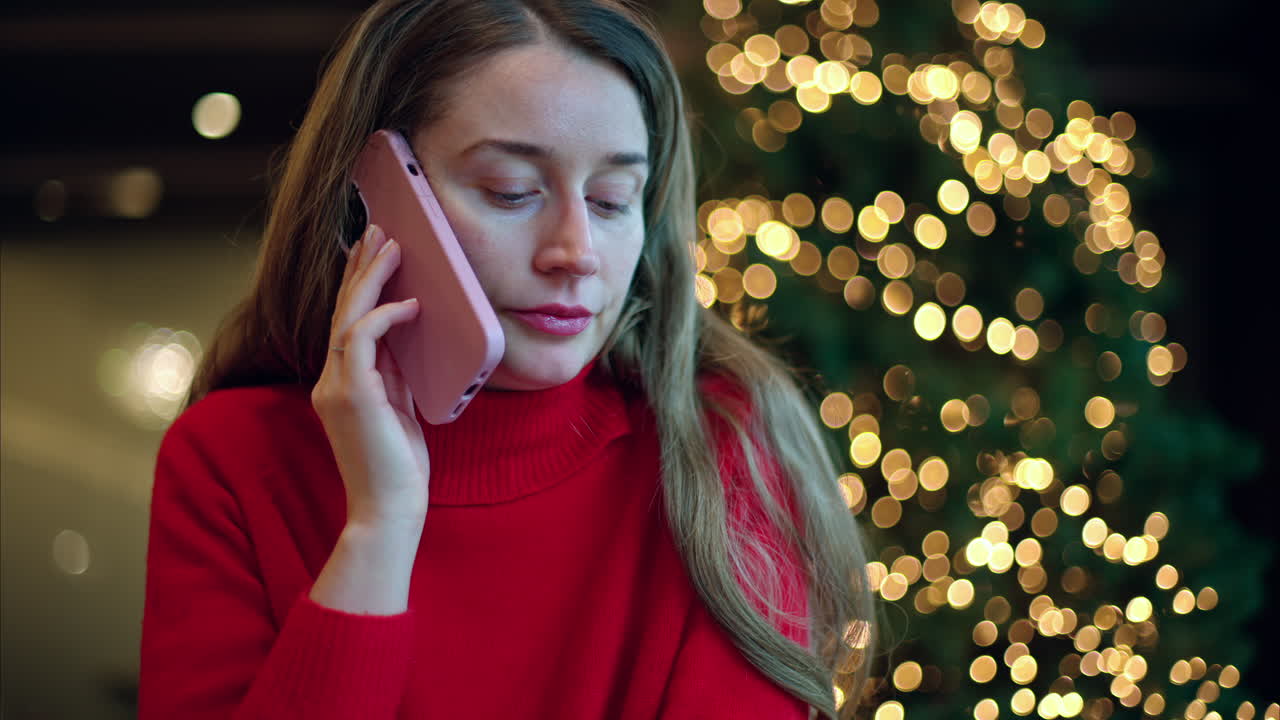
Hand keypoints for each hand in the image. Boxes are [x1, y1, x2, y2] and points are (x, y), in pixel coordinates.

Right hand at [311, 223, 429, 524]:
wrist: (388, 512)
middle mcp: (329, 382)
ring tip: (391, 247)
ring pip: (347, 318)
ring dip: (370, 279)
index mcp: (339, 385)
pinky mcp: (352, 396)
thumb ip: (395, 374)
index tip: (373, 253)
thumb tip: (407, 334)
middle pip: (341, 311)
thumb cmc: (398, 469)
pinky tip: (410, 304)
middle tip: (379, 231)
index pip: (345, 324)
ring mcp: (335, 388)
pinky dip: (385, 317)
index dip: (358, 286)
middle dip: (360, 268)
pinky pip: (362, 341)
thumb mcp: (400, 410)